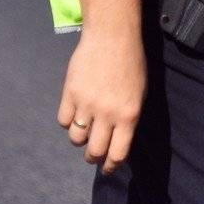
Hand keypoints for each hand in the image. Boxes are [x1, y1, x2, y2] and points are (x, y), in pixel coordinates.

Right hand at [57, 25, 146, 174]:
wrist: (112, 35)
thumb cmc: (131, 62)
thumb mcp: (140, 92)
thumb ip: (129, 118)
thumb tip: (119, 140)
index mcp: (129, 115)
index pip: (117, 154)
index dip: (110, 166)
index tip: (106, 168)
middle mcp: (107, 114)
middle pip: (94, 151)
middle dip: (93, 157)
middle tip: (93, 154)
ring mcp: (87, 104)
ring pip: (76, 138)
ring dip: (80, 139)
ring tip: (84, 130)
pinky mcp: (70, 93)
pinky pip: (64, 120)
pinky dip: (68, 121)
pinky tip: (75, 113)